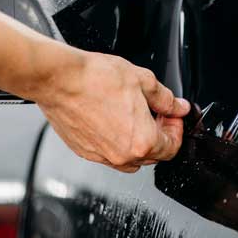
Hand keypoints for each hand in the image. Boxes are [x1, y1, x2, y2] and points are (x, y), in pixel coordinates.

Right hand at [34, 48, 189, 171]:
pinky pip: (108, 154)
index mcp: (142, 141)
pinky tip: (113, 120)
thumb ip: (165, 99)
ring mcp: (101, 156)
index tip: (172, 115)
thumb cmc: (95, 79)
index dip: (176, 129)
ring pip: (130, 159)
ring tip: (134, 117)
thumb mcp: (143, 81)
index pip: (172, 147)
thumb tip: (177, 107)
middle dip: (159, 134)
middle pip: (152, 156)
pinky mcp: (84, 152)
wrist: (60, 79)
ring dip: (138, 142)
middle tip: (156, 112)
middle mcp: (122, 155)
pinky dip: (115, 142)